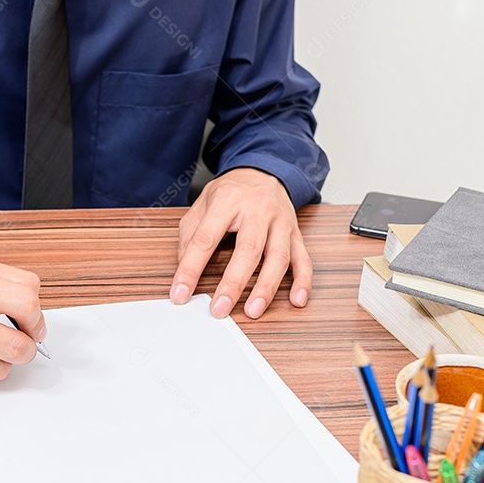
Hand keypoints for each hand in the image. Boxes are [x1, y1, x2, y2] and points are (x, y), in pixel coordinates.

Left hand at [169, 168, 311, 318]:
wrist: (261, 171)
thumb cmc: (230, 192)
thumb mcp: (202, 204)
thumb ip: (190, 235)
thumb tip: (184, 269)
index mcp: (227, 200)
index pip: (206, 239)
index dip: (191, 269)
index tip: (180, 294)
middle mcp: (257, 210)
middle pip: (248, 250)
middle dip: (233, 284)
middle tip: (219, 309)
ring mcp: (280, 221)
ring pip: (278, 257)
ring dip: (266, 287)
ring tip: (253, 311)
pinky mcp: (296, 232)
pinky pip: (303, 259)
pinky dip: (302, 281)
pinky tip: (296, 300)